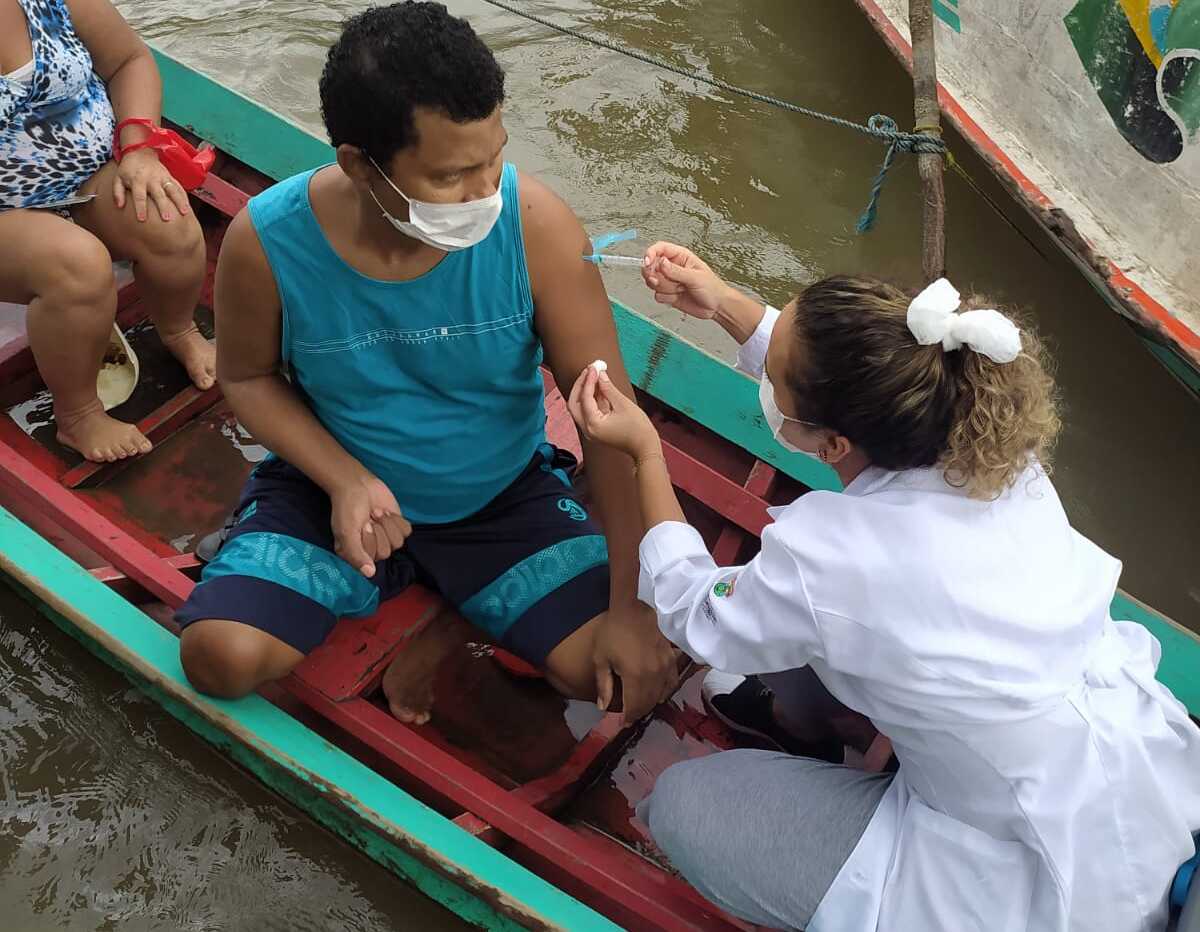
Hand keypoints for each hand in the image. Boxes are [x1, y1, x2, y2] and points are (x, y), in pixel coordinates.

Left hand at [113, 149, 190, 221]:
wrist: (140, 152)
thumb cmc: (128, 169)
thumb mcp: (118, 178)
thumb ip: (117, 192)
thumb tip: (119, 206)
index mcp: (138, 180)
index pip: (139, 196)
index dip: (140, 207)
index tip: (142, 219)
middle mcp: (152, 179)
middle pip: (158, 195)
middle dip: (163, 207)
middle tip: (167, 219)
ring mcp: (163, 178)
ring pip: (172, 190)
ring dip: (179, 201)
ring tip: (184, 212)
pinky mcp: (170, 177)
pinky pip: (179, 187)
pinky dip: (184, 197)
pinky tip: (188, 207)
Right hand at [330, 474, 411, 577]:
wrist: (357, 484)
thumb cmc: (347, 508)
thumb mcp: (346, 532)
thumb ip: (356, 554)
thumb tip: (369, 574)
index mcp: (356, 554)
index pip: (373, 559)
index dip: (370, 541)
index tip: (362, 526)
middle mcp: (371, 550)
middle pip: (386, 552)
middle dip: (379, 531)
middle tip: (369, 519)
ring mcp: (386, 538)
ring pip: (398, 542)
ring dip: (387, 524)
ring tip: (376, 513)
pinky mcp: (397, 527)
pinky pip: (406, 531)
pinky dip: (397, 520)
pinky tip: (386, 513)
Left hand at [567, 364, 659, 459]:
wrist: (645, 448)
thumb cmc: (638, 429)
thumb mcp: (623, 405)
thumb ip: (608, 389)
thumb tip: (600, 374)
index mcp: (592, 424)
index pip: (584, 398)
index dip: (589, 380)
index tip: (594, 367)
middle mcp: (587, 429)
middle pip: (574, 403)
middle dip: (580, 385)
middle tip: (589, 371)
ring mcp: (591, 431)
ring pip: (580, 407)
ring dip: (585, 391)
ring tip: (594, 375)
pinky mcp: (596, 429)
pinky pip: (589, 411)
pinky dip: (592, 399)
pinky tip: (599, 387)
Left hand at [593, 601, 679, 722]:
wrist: (634, 607)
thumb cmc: (613, 631)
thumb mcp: (601, 658)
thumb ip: (604, 685)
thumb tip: (603, 708)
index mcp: (635, 677)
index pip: (635, 707)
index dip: (628, 718)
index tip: (622, 722)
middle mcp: (654, 676)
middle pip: (649, 703)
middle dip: (638, 712)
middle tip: (630, 715)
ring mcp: (666, 667)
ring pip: (662, 695)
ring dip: (651, 703)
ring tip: (640, 704)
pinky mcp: (672, 659)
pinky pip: (672, 682)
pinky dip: (664, 691)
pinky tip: (657, 691)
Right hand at [642, 241, 727, 319]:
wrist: (716, 307)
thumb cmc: (712, 288)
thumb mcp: (695, 277)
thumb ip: (676, 270)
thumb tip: (661, 262)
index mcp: (680, 257)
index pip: (660, 249)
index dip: (651, 254)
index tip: (648, 263)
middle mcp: (672, 268)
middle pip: (651, 266)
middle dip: (655, 275)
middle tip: (664, 280)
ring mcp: (669, 281)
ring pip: (653, 282)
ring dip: (665, 288)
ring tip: (680, 289)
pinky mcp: (668, 294)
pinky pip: (657, 295)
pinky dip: (667, 297)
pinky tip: (678, 296)